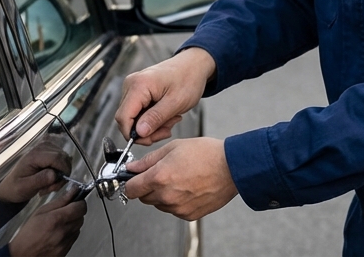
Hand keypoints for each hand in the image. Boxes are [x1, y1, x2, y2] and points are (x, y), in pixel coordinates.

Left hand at [0, 142, 71, 204]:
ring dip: (60, 175)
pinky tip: (50, 179)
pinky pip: (63, 160)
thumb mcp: (25, 187)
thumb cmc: (16, 187)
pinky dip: (60, 171)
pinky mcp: (50, 150)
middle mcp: (42, 147)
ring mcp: (47, 147)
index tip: (55, 186)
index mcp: (34, 155)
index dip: (62, 172)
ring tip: (48, 185)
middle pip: (63, 158)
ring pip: (65, 160)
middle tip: (50, 188)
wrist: (11, 186)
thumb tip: (54, 174)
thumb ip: (39, 180)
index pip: (57, 158)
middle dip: (61, 176)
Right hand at [8, 191, 86, 256]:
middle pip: (81, 217)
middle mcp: (63, 232)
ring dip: (73, 223)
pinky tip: (58, 233)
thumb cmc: (28, 234)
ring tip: (59, 224)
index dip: (79, 202)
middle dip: (76, 212)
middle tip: (65, 212)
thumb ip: (59, 202)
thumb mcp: (40, 212)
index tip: (76, 201)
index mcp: (56, 219)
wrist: (23, 255)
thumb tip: (72, 192)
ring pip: (78, 228)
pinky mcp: (66, 250)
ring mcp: (65, 243)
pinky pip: (74, 238)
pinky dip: (69, 233)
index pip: (80, 207)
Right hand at [115, 48, 215, 144]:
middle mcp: (131, 85)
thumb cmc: (188, 79)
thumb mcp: (175, 102)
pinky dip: (151, 119)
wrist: (194, 65)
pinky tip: (166, 116)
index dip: (133, 134)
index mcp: (138, 85)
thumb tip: (139, 134)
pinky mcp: (137, 91)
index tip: (151, 139)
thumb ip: (155, 118)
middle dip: (146, 131)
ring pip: (133, 118)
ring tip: (170, 120)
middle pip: (127, 120)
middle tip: (166, 130)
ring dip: (151, 126)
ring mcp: (133, 87)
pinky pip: (138, 113)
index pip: (123, 117)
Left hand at [122, 138, 237, 220]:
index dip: (131, 182)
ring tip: (179, 178)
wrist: (232, 167)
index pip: (131, 189)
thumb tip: (133, 167)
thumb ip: (149, 160)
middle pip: (144, 198)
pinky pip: (174, 209)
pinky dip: (176, 201)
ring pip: (159, 204)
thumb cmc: (207, 154)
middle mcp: (166, 196)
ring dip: (162, 194)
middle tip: (161, 173)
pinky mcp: (189, 214)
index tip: (134, 178)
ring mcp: (178, 207)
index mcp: (159, 177)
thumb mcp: (173, 147)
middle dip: (147, 186)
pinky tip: (188, 187)